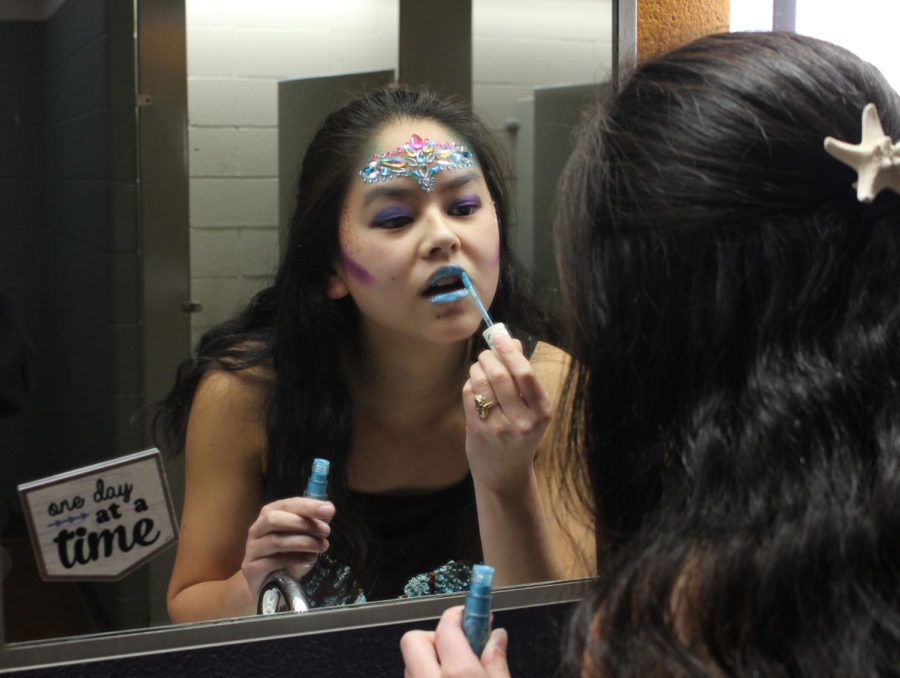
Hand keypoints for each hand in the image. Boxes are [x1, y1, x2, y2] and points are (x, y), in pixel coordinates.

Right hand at [240, 497, 334, 594]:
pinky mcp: (252, 568)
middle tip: (326, 531)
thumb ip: (313, 522)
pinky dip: (296, 559)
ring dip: (304, 542)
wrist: (270, 583)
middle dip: (303, 523)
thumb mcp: (303, 536)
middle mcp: (257, 528)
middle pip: (274, 519)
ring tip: (322, 546)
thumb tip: (328, 509)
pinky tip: (310, 559)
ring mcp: (253, 548)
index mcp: (270, 513)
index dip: (309, 506)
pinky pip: (273, 562)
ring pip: (276, 541)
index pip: (287, 504)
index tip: (329, 510)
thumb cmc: (288, 554)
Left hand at [400, 606, 509, 677]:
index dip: (458, 615)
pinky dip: (426, 677)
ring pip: (410, 664)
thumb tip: (497, 637)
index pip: (447, 627)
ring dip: (429, 661)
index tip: (469, 612)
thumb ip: (497, 663)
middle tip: (459, 647)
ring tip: (455, 672)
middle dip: (434, 637)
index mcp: (458, 676)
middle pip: (414, 640)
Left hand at [463, 332, 551, 492]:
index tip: (501, 337)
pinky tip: (475, 384)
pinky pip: (469, 395)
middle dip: (490, 357)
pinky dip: (470, 383)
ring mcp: (499, 427)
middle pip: (501, 375)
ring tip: (480, 366)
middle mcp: (523, 421)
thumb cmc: (520, 435)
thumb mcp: (531, 408)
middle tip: (486, 352)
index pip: (525, 373)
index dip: (510, 352)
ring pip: (482, 383)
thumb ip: (523, 376)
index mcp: (542, 411)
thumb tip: (512, 342)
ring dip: (477, 367)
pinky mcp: (478, 431)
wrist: (505, 475)